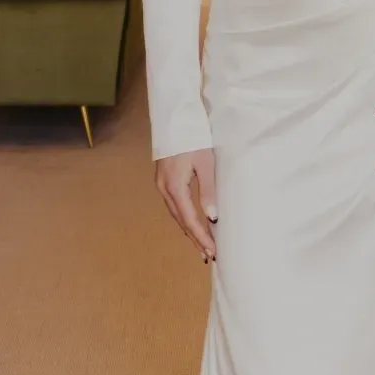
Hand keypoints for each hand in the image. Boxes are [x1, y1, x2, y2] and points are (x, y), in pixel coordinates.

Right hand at [154, 147, 217, 263]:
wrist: (175, 119)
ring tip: (203, 246)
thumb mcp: (205, 163)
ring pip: (177, 214)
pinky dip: (184, 218)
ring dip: (190, 230)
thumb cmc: (193, 138)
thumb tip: (212, 218)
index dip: (201, 237)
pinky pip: (174, 205)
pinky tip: (192, 223)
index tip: (212, 251)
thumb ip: (208, 191)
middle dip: (195, 239)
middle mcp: (165, 189)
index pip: (189, 219)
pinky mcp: (164, 180)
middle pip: (181, 221)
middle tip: (209, 255)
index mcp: (175, 187)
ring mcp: (162, 185)